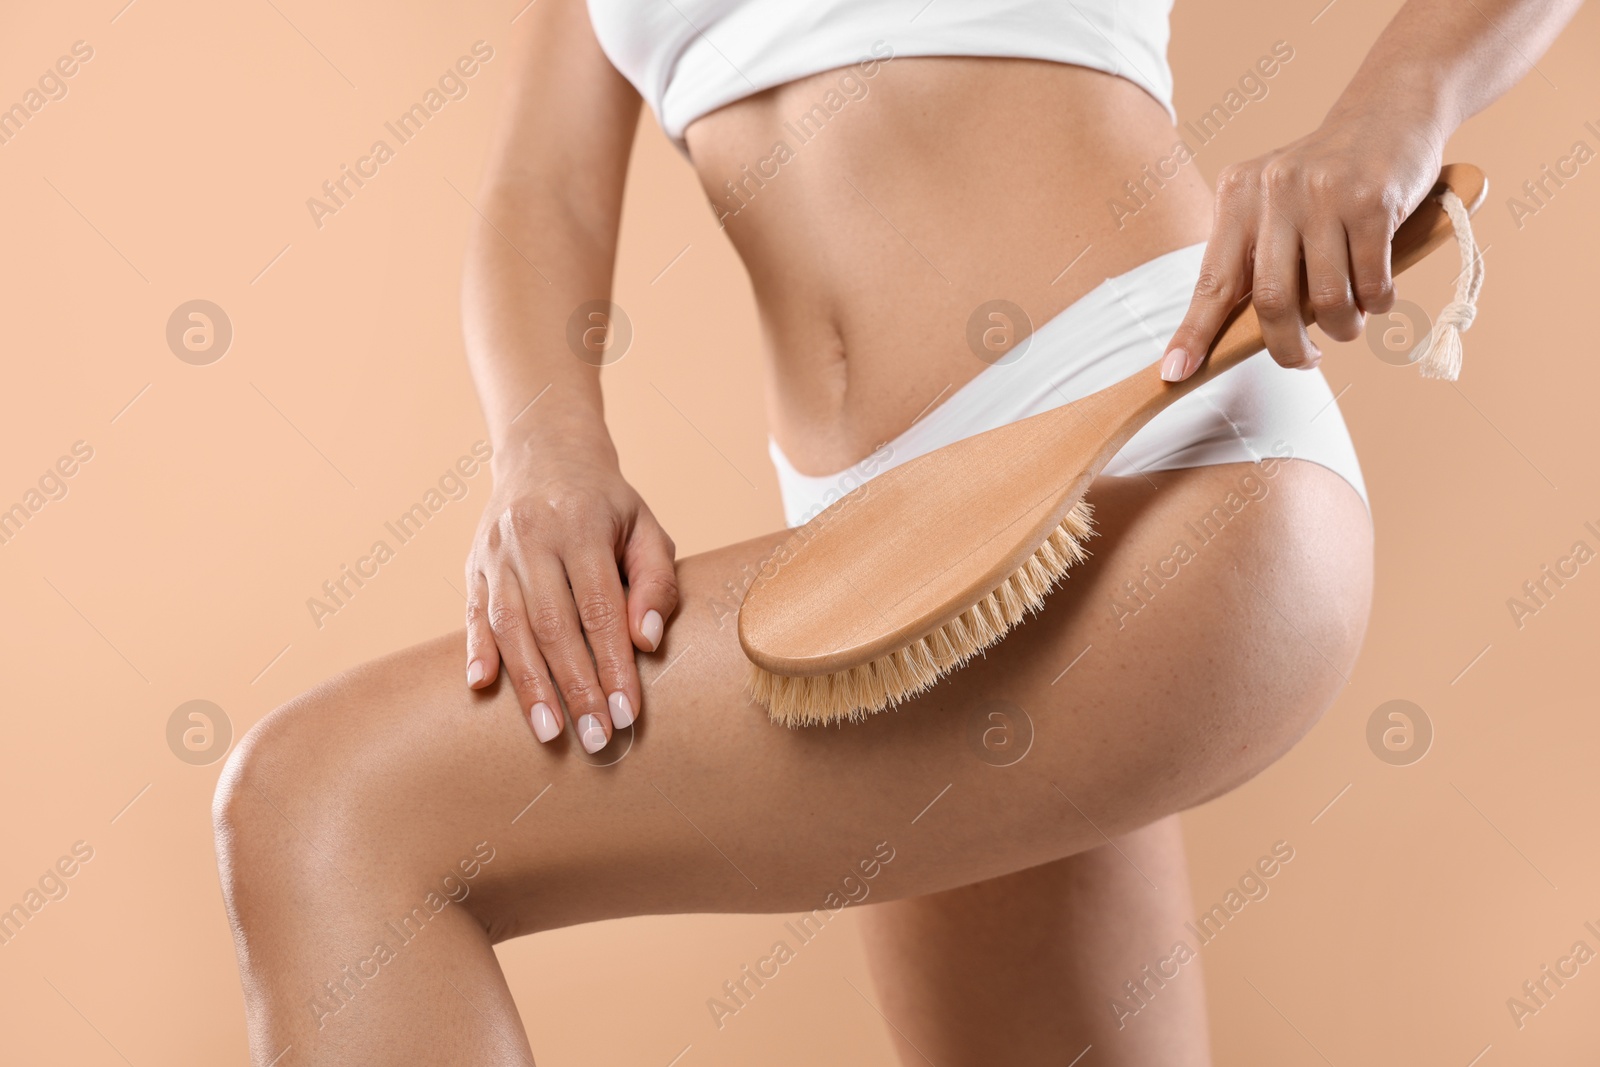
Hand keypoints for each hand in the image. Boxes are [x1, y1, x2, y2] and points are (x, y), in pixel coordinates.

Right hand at [464, 447, 677, 751]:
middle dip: (577, 688)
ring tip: (551, 732)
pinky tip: (483, 688)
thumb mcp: (646, 527)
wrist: (545, 450)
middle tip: (597, 738)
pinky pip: (474, 612)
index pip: (600, 610)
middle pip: (554, 626)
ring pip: (511, 626)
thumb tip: (646, 642)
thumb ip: (656, 582)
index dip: (613, 665)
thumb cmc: (606, 503)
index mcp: (580, 526)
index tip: (628, 712)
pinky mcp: (473, 563)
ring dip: (530, 685)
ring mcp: (497, 551)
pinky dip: (477, 651)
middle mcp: (532, 537)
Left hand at [1161, 106, 1447, 380]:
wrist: (1391, 110)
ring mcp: (1324, 191)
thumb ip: (1253, 257)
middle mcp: (1273, 189)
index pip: (1211, 280)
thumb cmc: (1326, 179)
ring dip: (1342, 327)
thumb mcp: (1274, 203)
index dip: (1194, 332)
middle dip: (1287, 347)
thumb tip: (1229, 337)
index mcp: (1236, 195)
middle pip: (1271, 300)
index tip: (1174, 374)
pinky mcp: (1373, 198)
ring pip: (1327, 298)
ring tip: (1349, 324)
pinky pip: (1372, 281)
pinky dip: (1378, 302)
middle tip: (1305, 361)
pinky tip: (1379, 296)